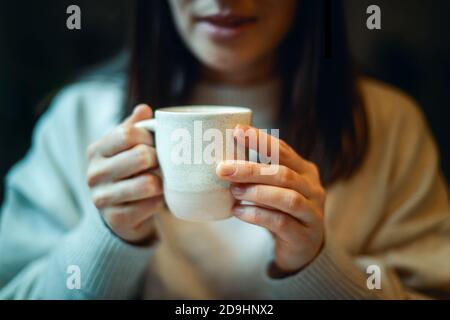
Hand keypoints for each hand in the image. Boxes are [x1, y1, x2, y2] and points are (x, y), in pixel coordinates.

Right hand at [86, 104, 162, 244]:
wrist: (121, 213)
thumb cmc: (129, 172)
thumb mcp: (128, 147)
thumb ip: (134, 127)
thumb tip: (143, 109)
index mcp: (97, 150)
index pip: (127, 134)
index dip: (149, 137)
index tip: (154, 144)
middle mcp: (94, 173)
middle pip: (141, 157)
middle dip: (159, 160)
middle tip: (160, 165)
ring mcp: (102, 198)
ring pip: (147, 184)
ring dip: (161, 182)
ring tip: (160, 182)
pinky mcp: (115, 219)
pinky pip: (150, 205)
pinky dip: (159, 202)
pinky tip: (154, 200)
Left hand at [216, 125, 325, 275]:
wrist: (301, 248)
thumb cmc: (282, 211)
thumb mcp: (275, 188)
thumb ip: (259, 173)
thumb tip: (223, 158)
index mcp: (305, 171)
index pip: (283, 150)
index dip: (260, 140)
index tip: (236, 131)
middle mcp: (313, 189)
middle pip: (284, 174)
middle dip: (252, 170)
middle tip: (223, 169)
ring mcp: (312, 213)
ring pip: (287, 198)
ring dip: (257, 192)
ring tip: (233, 191)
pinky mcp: (304, 236)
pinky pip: (281, 222)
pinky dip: (257, 215)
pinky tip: (238, 211)